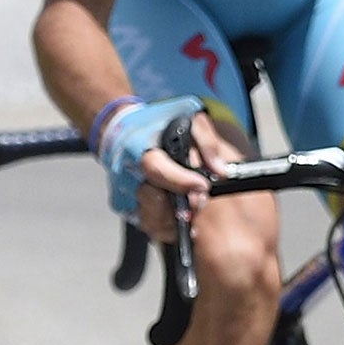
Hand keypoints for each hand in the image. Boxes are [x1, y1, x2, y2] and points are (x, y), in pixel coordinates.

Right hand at [95, 96, 215, 229]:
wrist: (124, 129)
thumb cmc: (157, 123)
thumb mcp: (188, 118)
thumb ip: (207, 142)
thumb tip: (220, 170)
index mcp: (139, 148)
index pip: (155, 168)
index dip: (180, 180)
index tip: (202, 186)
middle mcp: (128, 173)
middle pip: (152, 198)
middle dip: (180, 204)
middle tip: (200, 201)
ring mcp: (124, 192)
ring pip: (149, 218)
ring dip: (174, 218)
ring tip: (192, 210)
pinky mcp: (126, 208)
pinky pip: (147, 225)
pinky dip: (167, 226)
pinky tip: (182, 220)